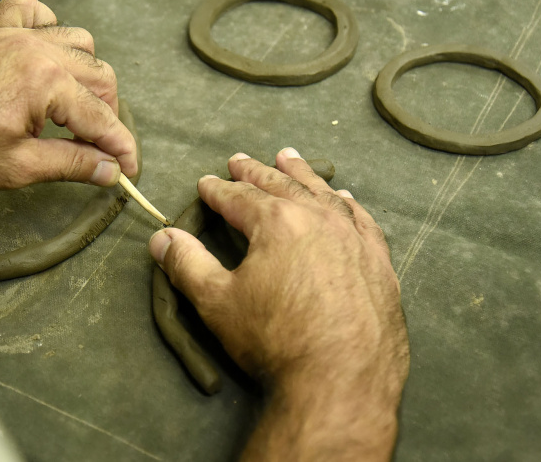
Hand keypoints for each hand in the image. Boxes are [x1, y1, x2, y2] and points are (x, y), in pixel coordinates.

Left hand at [0, 0, 137, 193]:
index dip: (120, 148)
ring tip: (73, 109)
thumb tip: (108, 170)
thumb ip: (70, 164)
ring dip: (85, 74)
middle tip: (98, 148)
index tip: (128, 170)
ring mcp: (14, 35)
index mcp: (45, 82)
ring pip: (77, 41)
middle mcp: (36, 49)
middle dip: (107, 114)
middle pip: (99, 76)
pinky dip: (47, 27)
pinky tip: (43, 54)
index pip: (101, 118)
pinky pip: (32, 11)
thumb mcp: (16, 167)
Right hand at [148, 148, 407, 460]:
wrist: (342, 381)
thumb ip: (187, 264)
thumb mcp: (217, 302)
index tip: (206, 183)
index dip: (218, 190)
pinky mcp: (379, 262)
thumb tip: (161, 237)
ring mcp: (354, 238)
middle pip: (281, 185)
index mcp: (277, 222)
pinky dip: (347, 204)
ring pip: (323, 194)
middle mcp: (319, 219)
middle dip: (256, 172)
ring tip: (289, 158)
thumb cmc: (275, 341)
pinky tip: (343, 198)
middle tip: (239, 160)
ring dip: (302, 175)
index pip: (238, 197)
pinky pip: (362, 220)